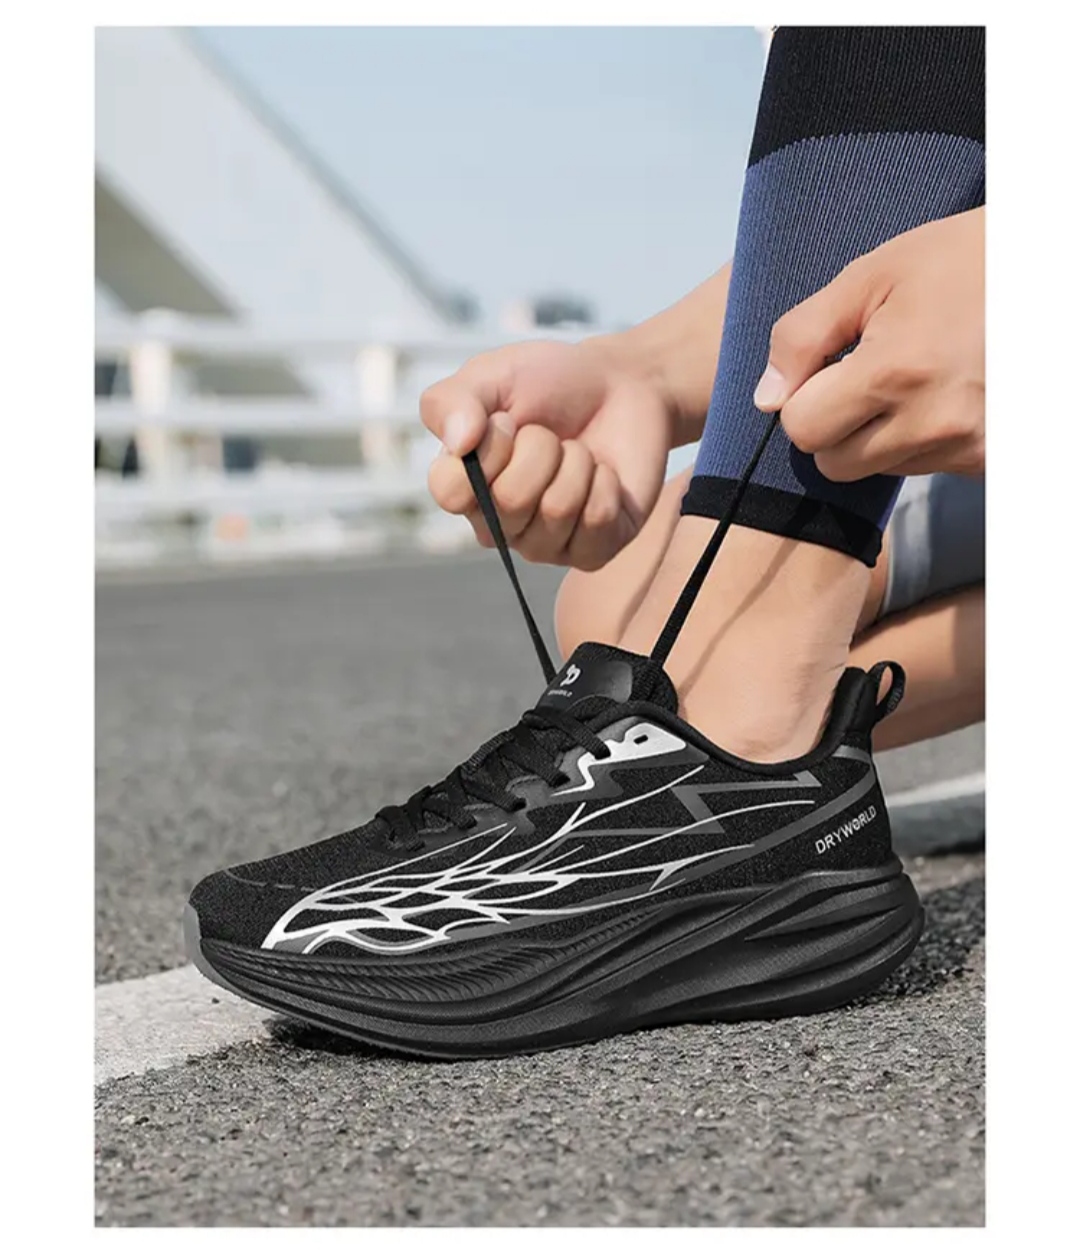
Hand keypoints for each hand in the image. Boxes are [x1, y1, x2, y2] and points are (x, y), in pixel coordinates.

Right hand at [421, 339, 672, 569]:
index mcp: (464, 487)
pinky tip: (603, 473)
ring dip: (576, 462)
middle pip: (510, 500)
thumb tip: (458, 443)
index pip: (451, 493)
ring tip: (578, 451)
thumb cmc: (549, 383)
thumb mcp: (492, 375)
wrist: (621, 386)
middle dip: (541, 448)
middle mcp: (498, 525)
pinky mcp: (593, 551)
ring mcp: (544, 544)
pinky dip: (606, 481)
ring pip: (557, 509)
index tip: (505, 421)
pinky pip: (598, 520)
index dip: (485, 451)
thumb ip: (453, 401)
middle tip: (551, 435)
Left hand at [754, 208, 984, 479]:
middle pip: (834, 464)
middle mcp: (933, 422)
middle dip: (835, 425)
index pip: (803, 430)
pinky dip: (919, 440)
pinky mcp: (989, 458)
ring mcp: (967, 446)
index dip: (803, 399)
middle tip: (868, 374)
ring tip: (914, 376)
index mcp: (895, 373)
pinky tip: (942, 394)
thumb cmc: (959, 261)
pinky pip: (923, 468)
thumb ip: (804, 336)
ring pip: (876, 470)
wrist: (1047, 272)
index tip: (829, 369)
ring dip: (878, 435)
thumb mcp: (870, 276)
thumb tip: (766, 399)